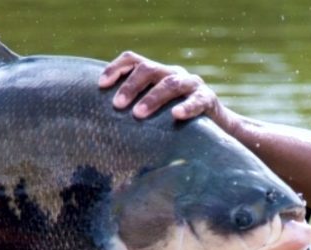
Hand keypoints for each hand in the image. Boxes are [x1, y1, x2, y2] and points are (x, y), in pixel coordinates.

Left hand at [99, 50, 229, 127]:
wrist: (214, 128)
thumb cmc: (172, 122)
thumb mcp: (152, 112)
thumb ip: (132, 109)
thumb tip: (97, 121)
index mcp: (156, 73)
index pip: (133, 60)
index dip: (115, 69)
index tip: (101, 85)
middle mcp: (172, 73)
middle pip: (149, 69)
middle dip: (131, 86)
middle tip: (118, 105)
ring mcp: (191, 84)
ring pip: (170, 83)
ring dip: (153, 98)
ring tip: (138, 114)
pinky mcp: (208, 99)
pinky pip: (197, 100)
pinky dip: (186, 107)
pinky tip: (176, 115)